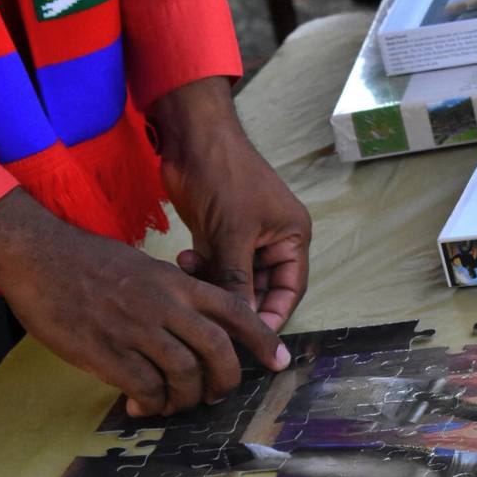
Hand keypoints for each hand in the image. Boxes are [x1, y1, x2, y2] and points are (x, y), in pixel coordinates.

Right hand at [0, 188, 290, 416]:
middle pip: (218, 350)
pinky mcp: (107, 351)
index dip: (263, 339)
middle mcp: (165, 304)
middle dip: (228, 379)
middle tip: (220, 394)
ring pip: (185, 374)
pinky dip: (153, 403)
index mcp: (178, 282)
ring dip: (188, 397)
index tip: (280, 361)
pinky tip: (144, 405)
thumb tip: (195, 332)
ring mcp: (136, 329)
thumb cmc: (91, 264)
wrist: (40, 258)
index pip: (235, 310)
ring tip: (177, 403)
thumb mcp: (147, 268)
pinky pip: (146, 388)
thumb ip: (175, 296)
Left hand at [151, 77, 310, 328]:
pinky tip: (184, 261)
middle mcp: (272, 240)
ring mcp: (244, 238)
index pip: (290, 289)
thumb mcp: (234, 233)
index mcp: (291, 237)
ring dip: (214, 282)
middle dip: (239, 300)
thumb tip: (242, 322)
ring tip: (193, 274)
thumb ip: (238, 280)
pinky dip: (201, 268)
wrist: (191, 138)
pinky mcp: (218, 234)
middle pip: (262, 288)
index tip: (254, 338)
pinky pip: (215, 266)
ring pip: (234, 279)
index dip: (274, 314)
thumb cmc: (225, 176)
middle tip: (215, 321)